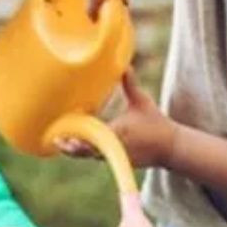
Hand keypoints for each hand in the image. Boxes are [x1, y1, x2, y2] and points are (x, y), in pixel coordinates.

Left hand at [56, 72, 175, 168]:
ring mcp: (116, 156)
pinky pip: (98, 157)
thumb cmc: (156, 122)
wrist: (171, 147)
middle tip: (56, 140)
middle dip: (71, 147)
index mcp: (117, 132)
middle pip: (86, 150)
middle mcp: (114, 147)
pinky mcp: (118, 161)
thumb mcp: (141, 101)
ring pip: (90, 156)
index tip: (63, 133)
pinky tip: (75, 146)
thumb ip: (130, 84)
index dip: (78, 137)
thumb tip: (124, 65)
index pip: (93, 136)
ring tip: (60, 143)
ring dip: (76, 151)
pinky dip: (87, 152)